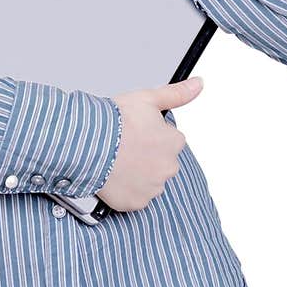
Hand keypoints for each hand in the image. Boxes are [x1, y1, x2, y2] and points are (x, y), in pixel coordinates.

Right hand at [96, 77, 203, 212]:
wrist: (88, 142)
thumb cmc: (115, 121)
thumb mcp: (148, 99)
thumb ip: (177, 94)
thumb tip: (198, 84)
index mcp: (174, 142)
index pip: (168, 141)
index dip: (150, 135)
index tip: (135, 132)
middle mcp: (168, 167)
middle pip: (160, 162)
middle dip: (146, 156)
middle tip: (125, 147)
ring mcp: (153, 187)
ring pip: (148, 181)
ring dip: (137, 174)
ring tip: (117, 161)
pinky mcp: (136, 202)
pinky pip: (134, 198)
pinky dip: (126, 190)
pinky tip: (114, 176)